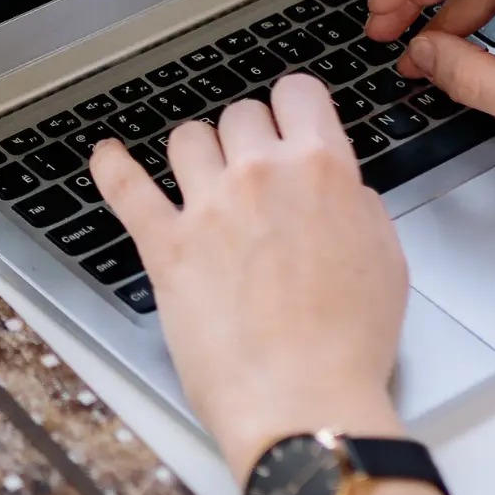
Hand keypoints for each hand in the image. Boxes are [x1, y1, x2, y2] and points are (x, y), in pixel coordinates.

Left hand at [91, 75, 408, 476]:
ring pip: (187, 139)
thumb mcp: (386, 260)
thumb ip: (357, 207)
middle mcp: (262, 176)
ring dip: (196, 156)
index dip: (291, 108)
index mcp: (323, 171)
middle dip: (247, 141)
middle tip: (253, 176)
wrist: (305, 400)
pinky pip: (126, 187)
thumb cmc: (349, 346)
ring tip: (203, 183)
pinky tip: (108, 158)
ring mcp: (208, 208)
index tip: (286, 122)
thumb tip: (338, 189)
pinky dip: (112, 167)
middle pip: (239, 115)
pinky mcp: (166, 247)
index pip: (297, 93)